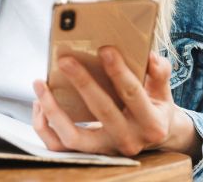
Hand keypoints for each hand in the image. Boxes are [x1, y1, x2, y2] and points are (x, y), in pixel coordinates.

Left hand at [32, 49, 201, 160]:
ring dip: (53, 110)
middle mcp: (128, 140)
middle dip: (83, 83)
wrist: (153, 137)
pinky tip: (40, 102)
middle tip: (65, 60)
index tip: (105, 49)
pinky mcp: (87, 153)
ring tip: (41, 84)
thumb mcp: (162, 90)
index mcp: (150, 123)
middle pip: (102, 112)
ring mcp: (106, 150)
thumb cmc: (153, 106)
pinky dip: (44, 126)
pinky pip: (59, 145)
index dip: (119, 72)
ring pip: (73, 137)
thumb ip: (159, 73)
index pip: (132, 94)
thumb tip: (150, 56)